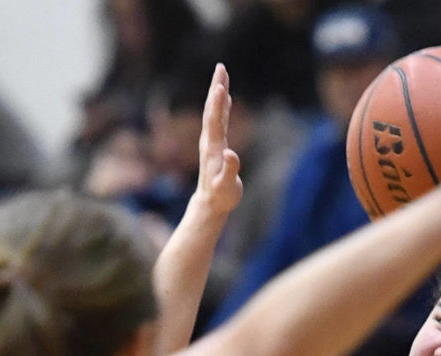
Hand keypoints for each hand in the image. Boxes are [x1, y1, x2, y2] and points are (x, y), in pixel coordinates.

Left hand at [192, 63, 241, 222]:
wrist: (209, 204)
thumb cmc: (221, 197)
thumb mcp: (227, 187)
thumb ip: (229, 171)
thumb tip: (231, 154)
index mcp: (213, 148)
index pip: (214, 122)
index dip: (217, 104)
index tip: (220, 86)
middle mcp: (209, 141)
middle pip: (212, 109)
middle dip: (216, 88)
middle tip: (221, 67)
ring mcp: (212, 141)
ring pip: (214, 111)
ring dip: (218, 92)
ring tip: (222, 73)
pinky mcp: (216, 143)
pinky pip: (218, 119)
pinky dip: (221, 104)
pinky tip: (225, 95)